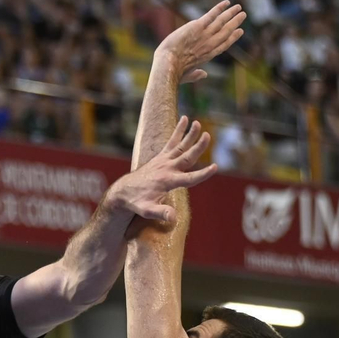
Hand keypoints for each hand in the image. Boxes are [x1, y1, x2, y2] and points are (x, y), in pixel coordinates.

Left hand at [103, 115, 217, 224]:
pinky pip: (171, 142)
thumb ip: (160, 213)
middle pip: (186, 156)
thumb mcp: (147, 211)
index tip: (215, 167)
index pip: (189, 178)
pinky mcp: (160, 157)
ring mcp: (163, 161)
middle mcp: (167, 168)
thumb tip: (172, 218)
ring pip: (180, 146)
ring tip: (198, 123)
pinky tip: (185, 119)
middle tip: (208, 136)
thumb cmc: (136, 202)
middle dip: (198, 147)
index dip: (203, 174)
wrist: (122, 192)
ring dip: (189, 134)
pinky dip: (178, 131)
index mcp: (167, 181)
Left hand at [155, 0, 246, 81]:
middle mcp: (209, 44)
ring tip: (239, 7)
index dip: (233, 37)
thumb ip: (196, 75)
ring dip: (231, 13)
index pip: (224, 45)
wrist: (168, 65)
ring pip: (221, 22)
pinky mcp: (197, 27)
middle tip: (243, 15)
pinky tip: (226, 2)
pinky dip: (219, 8)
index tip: (240, 31)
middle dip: (235, 23)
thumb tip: (204, 74)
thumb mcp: (187, 76)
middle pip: (226, 32)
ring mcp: (204, 35)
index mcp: (207, 56)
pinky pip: (211, 15)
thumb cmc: (174, 73)